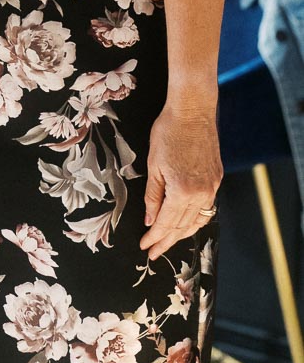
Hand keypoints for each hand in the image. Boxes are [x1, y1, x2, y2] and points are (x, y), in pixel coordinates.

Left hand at [139, 99, 221, 260]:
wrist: (193, 111)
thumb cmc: (169, 132)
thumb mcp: (153, 164)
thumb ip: (152, 196)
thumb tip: (149, 220)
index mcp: (182, 191)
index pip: (166, 223)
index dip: (155, 237)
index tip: (146, 247)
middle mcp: (201, 194)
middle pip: (182, 227)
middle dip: (167, 241)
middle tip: (154, 252)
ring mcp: (211, 187)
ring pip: (197, 221)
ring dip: (182, 234)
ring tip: (168, 242)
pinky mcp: (216, 180)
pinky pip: (206, 208)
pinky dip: (195, 220)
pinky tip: (187, 224)